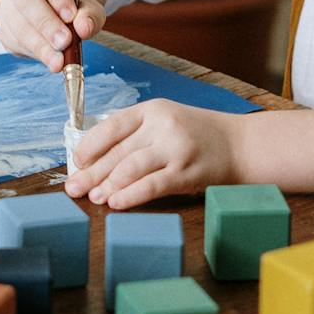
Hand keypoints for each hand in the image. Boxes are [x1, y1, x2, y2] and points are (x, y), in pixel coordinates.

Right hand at [0, 0, 104, 72]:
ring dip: (40, 45)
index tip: (71, 16)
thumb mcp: (88, 7)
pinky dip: (33, 53)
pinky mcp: (4, 28)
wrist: (54, 13)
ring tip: (59, 61)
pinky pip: (14, 41)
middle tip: (64, 42)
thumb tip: (84, 28)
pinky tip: (49, 59)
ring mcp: (8, 6)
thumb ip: (91, 15)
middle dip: (46, 23)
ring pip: (18, 24)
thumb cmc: (72, 6)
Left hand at [64, 99, 243, 209]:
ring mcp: (176, 149)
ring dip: (107, 185)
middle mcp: (162, 126)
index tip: (77, 161)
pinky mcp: (187, 173)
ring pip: (130, 168)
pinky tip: (116, 203)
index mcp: (152, 110)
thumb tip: (96, 161)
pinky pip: (152, 186)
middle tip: (74, 188)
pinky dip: (130, 195)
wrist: (240, 145)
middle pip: (118, 151)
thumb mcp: (165, 122)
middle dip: (92, 173)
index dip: (90, 145)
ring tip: (93, 198)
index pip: (112, 126)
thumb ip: (136, 135)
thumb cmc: (196, 136)